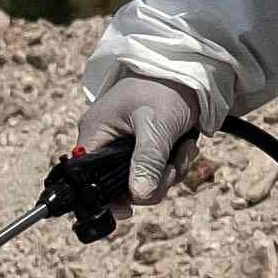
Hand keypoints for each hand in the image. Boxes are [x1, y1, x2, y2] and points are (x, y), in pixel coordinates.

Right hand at [67, 74, 202, 209]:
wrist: (190, 70)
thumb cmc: (165, 88)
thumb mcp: (156, 127)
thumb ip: (146, 163)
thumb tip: (138, 196)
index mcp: (95, 134)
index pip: (87, 180)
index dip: (108, 198)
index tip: (130, 208)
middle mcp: (106, 141)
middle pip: (121, 186)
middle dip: (153, 182)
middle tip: (171, 167)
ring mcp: (126, 146)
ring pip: (144, 181)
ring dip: (169, 173)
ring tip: (182, 149)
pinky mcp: (145, 146)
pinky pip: (157, 171)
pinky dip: (174, 164)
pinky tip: (184, 147)